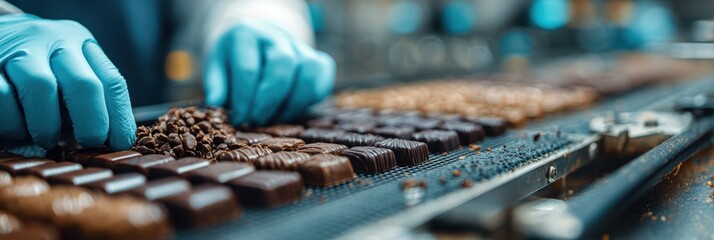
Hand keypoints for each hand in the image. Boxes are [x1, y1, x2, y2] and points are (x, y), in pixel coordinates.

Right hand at [0, 14, 135, 149]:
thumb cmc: (38, 68)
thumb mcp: (67, 73)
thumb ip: (86, 100)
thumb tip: (107, 142)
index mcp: (81, 44)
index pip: (111, 82)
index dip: (119, 118)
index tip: (119, 144)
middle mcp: (53, 41)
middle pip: (84, 84)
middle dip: (91, 122)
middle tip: (87, 144)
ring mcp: (19, 49)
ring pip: (42, 87)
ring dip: (46, 124)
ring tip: (45, 139)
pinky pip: (2, 96)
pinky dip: (12, 122)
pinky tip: (16, 129)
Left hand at [204, 20, 335, 125]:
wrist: (256, 41)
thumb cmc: (234, 59)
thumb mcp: (217, 66)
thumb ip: (217, 84)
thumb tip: (216, 104)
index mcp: (246, 35)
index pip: (248, 69)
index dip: (244, 100)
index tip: (239, 120)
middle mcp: (276, 37)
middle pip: (283, 65)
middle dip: (269, 100)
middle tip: (257, 121)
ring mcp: (300, 47)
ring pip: (308, 71)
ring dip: (292, 103)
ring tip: (275, 119)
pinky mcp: (318, 60)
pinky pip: (322, 78)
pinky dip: (310, 99)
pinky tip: (290, 110)